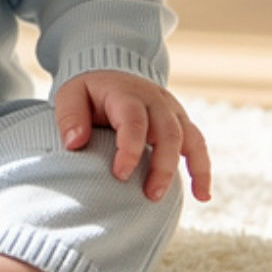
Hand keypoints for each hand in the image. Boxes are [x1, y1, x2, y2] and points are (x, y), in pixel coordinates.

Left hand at [53, 70, 211, 203]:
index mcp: (126, 93)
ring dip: (190, 169)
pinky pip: (198, 144)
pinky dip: (202, 169)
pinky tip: (202, 195)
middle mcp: (155, 100)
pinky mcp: (180, 122)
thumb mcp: (70, 95)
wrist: (110, 73)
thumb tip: (74, 144)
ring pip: (190, 138)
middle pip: (168, 132)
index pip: (134, 120)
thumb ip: (70, 116)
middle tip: (149, 195)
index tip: (120, 175)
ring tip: (187, 198)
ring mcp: (171, 110)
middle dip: (162, 166)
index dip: (130, 149)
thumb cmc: (89, 92)